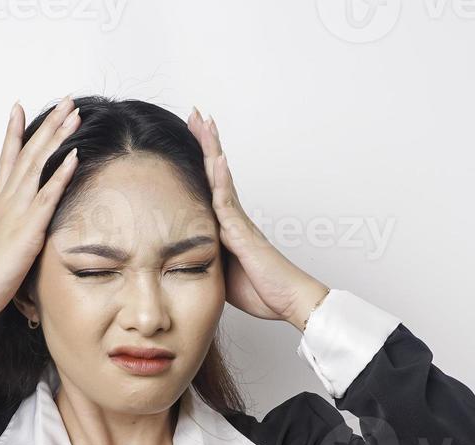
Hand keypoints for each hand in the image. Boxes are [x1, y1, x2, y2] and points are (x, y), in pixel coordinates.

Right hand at [0, 97, 82, 323]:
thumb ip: (10, 230)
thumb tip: (17, 228)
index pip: (6, 160)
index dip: (13, 132)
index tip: (19, 107)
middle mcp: (6, 200)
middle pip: (28, 153)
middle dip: (48, 125)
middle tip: (65, 101)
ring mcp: (16, 211)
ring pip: (38, 165)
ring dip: (58, 138)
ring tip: (74, 115)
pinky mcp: (28, 229)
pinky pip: (47, 196)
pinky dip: (60, 174)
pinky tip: (74, 155)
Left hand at [187, 107, 329, 331]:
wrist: (288, 300)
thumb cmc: (261, 289)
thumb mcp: (223, 273)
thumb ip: (208, 257)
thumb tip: (186, 258)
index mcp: (229, 225)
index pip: (211, 184)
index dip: (203, 159)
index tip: (193, 134)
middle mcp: (235, 217)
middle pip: (217, 172)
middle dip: (207, 142)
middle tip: (197, 113)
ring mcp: (240, 222)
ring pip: (222, 178)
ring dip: (213, 150)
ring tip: (206, 122)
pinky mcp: (243, 233)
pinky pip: (228, 203)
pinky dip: (222, 180)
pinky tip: (217, 160)